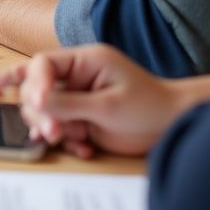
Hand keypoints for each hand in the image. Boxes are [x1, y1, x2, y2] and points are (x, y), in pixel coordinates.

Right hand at [0, 44, 181, 157]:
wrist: (174, 127)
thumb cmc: (147, 108)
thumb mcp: (107, 106)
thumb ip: (69, 104)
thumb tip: (35, 101)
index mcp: (83, 61)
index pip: (43, 63)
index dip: (36, 82)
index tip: (40, 104)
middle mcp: (75, 77)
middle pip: (36, 88)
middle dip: (42, 111)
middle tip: (54, 132)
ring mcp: (75, 99)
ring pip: (43, 110)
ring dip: (52, 127)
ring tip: (72, 140)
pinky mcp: (79, 119)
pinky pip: (57, 127)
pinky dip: (65, 140)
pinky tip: (82, 148)